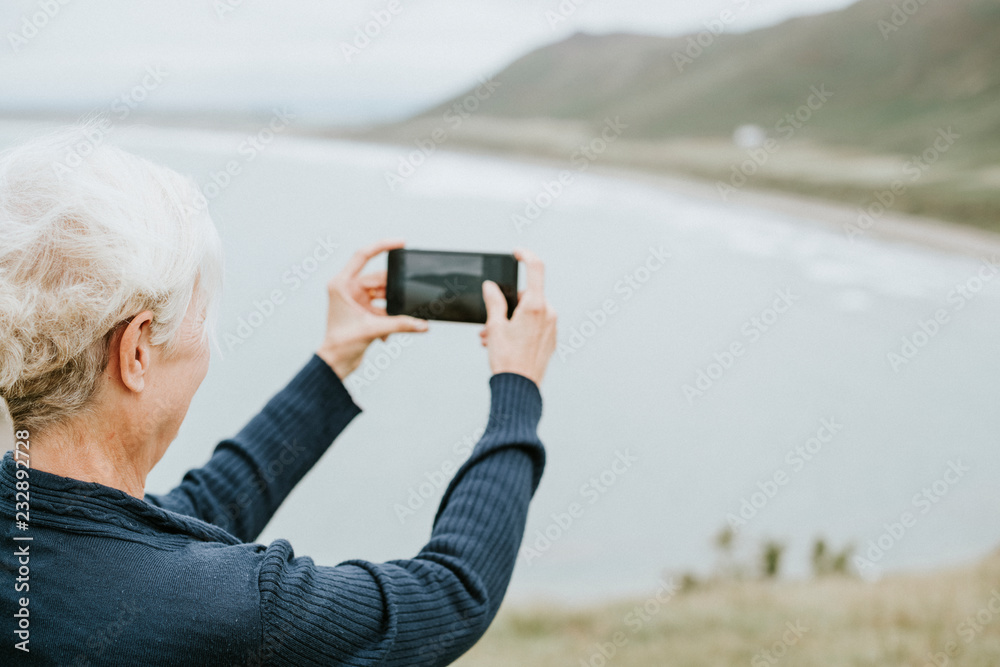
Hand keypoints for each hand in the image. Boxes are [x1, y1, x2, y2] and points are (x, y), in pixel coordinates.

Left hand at [316, 239, 428, 378]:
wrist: (335, 363)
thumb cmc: (342, 344)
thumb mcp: (373, 330)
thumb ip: (401, 324)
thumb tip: (423, 324)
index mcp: (342, 284)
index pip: (362, 256)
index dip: (382, 246)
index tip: (401, 243)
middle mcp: (347, 288)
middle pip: (378, 279)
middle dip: (393, 291)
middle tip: (406, 298)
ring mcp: (355, 299)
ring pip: (382, 295)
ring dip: (391, 309)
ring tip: (392, 323)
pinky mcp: (362, 311)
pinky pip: (382, 308)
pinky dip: (388, 319)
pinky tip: (386, 335)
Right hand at [479, 248, 556, 385]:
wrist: (519, 388)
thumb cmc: (508, 360)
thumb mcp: (495, 326)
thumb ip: (494, 302)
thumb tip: (491, 287)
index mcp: (536, 306)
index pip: (535, 268)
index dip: (525, 255)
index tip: (516, 253)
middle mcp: (548, 314)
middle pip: (528, 295)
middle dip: (508, 304)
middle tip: (490, 321)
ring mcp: (552, 327)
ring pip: (530, 312)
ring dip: (510, 319)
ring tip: (492, 337)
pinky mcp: (551, 340)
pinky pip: (535, 325)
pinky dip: (520, 328)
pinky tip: (504, 343)